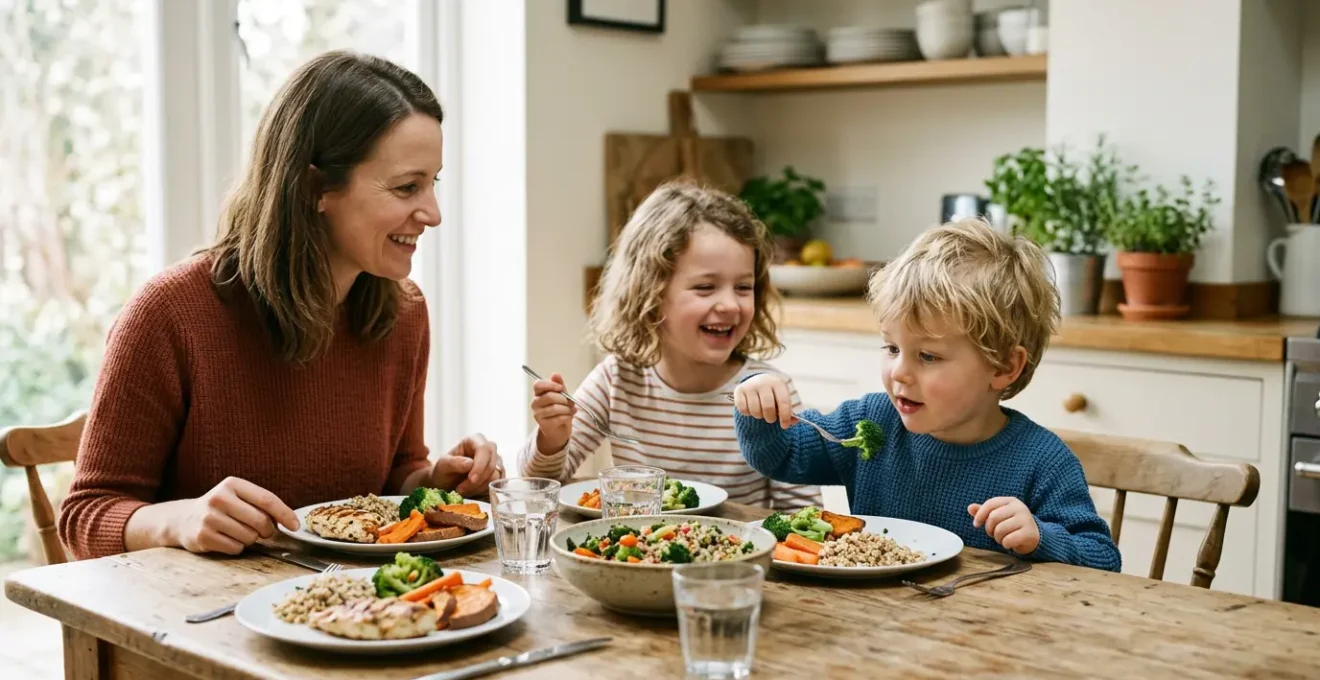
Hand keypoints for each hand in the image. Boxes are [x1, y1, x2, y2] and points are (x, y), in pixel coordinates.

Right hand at [171, 477, 299, 554]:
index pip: (266, 499)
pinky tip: (226, 539)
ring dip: (250, 540)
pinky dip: (237, 547)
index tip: (295, 526)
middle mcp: (219, 498)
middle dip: (268, 531)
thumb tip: (290, 521)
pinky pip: (235, 548)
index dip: (285, 514)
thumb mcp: (238, 497)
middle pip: (260, 521)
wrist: (184, 519)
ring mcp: (209, 518)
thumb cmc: (222, 508)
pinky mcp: (203, 536)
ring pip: (249, 537)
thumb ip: (261, 504)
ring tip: (238, 532)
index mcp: (232, 484)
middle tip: (263, 532)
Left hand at [430, 433, 504, 496]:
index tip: (471, 479)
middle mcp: (488, 448)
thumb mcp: (443, 466)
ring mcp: (495, 462)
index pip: (484, 449)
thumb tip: (470, 463)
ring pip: (495, 476)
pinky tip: (471, 491)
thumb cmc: (444, 470)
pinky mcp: (497, 475)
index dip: (480, 464)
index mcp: (474, 440)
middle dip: (478, 479)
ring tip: (462, 490)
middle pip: (492, 463)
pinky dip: (483, 491)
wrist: (446, 483)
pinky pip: (496, 485)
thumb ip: (454, 463)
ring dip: (478, 487)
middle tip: (461, 489)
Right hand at [531, 372, 575, 453]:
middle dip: (564, 399)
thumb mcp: (562, 396)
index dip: (550, 385)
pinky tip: (569, 417)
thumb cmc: (561, 409)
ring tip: (572, 410)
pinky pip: (558, 418)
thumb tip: (555, 374)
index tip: (560, 388)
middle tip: (571, 403)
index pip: (538, 385)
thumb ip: (559, 385)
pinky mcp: (543, 425)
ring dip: (567, 409)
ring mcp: (538, 415)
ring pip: (554, 408)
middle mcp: (535, 403)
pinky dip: (567, 417)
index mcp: (539, 393)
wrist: (559, 430)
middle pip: (549, 396)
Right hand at [733, 373, 795, 428]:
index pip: (783, 402)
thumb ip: (788, 411)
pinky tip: (751, 409)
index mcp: (778, 383)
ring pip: (755, 410)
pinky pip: (743, 410)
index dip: (785, 416)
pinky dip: (748, 413)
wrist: (759, 381)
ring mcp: (750, 386)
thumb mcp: (782, 399)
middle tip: (771, 419)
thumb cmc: (774, 395)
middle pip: (768, 407)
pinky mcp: (739, 390)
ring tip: (761, 412)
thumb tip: (792, 422)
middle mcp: (763, 382)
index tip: (784, 426)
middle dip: (771, 418)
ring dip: (759, 416)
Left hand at [969, 497, 1039, 554]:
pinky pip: (1008, 540)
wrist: (1034, 536)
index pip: (990, 504)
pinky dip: (1005, 544)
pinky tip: (1010, 543)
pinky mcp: (1029, 533)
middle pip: (993, 518)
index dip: (980, 515)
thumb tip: (970, 508)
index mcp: (1010, 501)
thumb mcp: (999, 515)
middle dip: (989, 529)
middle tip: (994, 534)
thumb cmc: (1012, 525)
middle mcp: (1019, 508)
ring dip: (997, 538)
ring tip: (1003, 538)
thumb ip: (984, 511)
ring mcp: (1026, 520)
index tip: (976, 525)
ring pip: (1000, 530)